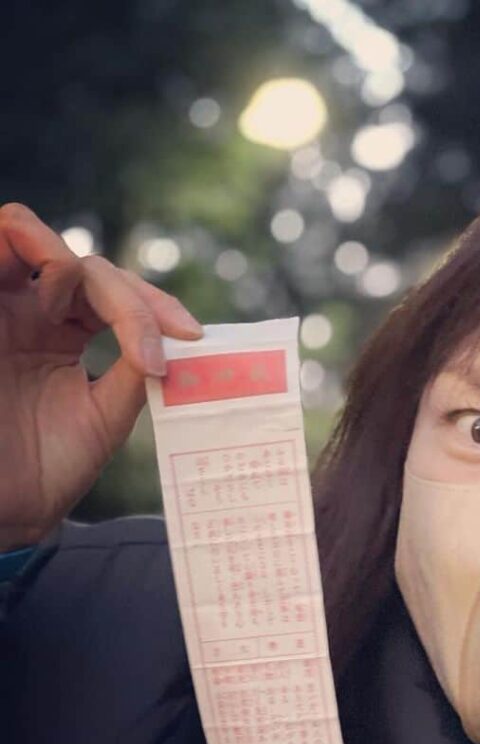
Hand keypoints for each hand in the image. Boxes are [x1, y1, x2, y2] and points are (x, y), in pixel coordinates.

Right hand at [0, 202, 203, 549]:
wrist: (7, 510)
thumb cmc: (48, 469)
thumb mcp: (106, 415)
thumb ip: (133, 370)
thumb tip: (175, 338)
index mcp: (61, 333)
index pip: (113, 292)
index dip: (155, 304)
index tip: (194, 337)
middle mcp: (29, 312)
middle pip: (84, 263)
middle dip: (130, 294)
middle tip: (165, 336)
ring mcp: (0, 308)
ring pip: (29, 232)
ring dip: (73, 264)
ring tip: (91, 317)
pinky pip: (0, 236)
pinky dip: (36, 248)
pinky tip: (58, 301)